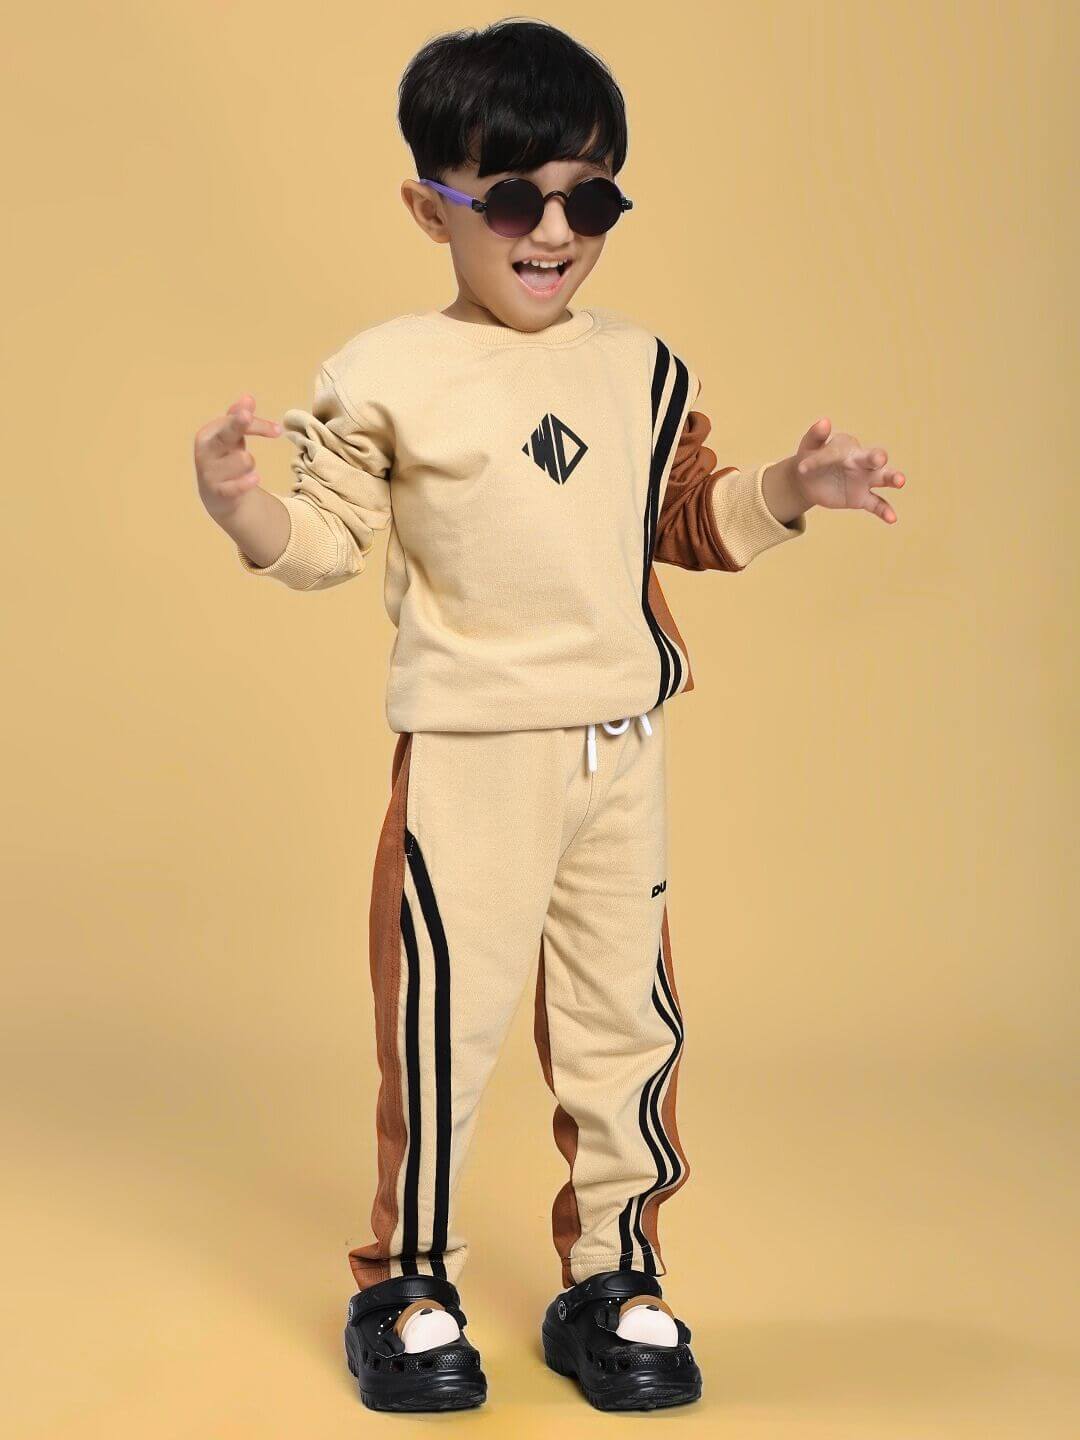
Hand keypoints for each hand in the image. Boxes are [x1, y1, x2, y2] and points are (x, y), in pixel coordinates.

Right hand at [194, 394, 281, 521]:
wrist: (217, 495)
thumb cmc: (226, 457)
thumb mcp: (231, 436)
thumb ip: (239, 417)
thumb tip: (248, 398)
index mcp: (208, 434)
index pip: (235, 422)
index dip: (256, 424)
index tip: (278, 430)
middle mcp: (205, 451)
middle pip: (226, 434)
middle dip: (236, 424)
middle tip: (247, 415)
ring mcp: (209, 472)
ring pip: (244, 460)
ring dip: (250, 465)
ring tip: (242, 470)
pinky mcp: (217, 492)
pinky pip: (237, 485)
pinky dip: (248, 482)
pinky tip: (255, 478)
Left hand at [792, 418, 905, 523]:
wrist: (808, 481)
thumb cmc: (810, 457)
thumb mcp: (809, 446)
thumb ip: (816, 436)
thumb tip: (824, 422)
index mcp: (847, 447)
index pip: (837, 451)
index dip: (820, 459)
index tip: (802, 468)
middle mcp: (860, 461)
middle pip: (874, 457)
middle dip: (877, 457)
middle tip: (879, 458)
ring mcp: (864, 479)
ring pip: (883, 477)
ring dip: (892, 478)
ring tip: (900, 481)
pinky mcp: (862, 498)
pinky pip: (877, 504)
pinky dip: (885, 510)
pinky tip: (892, 518)